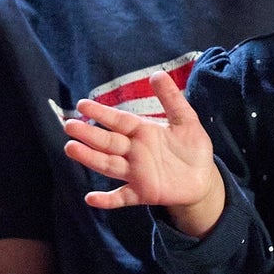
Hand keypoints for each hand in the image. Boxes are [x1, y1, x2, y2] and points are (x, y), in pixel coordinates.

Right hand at [64, 72, 224, 233]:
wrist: (203, 179)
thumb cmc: (192, 148)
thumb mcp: (186, 120)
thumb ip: (172, 99)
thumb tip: (157, 74)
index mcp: (143, 132)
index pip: (118, 121)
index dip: (102, 113)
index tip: (82, 105)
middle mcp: (134, 152)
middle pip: (108, 142)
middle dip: (89, 134)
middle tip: (70, 126)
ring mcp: (136, 173)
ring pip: (109, 165)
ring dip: (90, 158)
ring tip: (71, 149)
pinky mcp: (143, 193)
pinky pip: (122, 197)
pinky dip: (107, 200)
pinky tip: (91, 199)